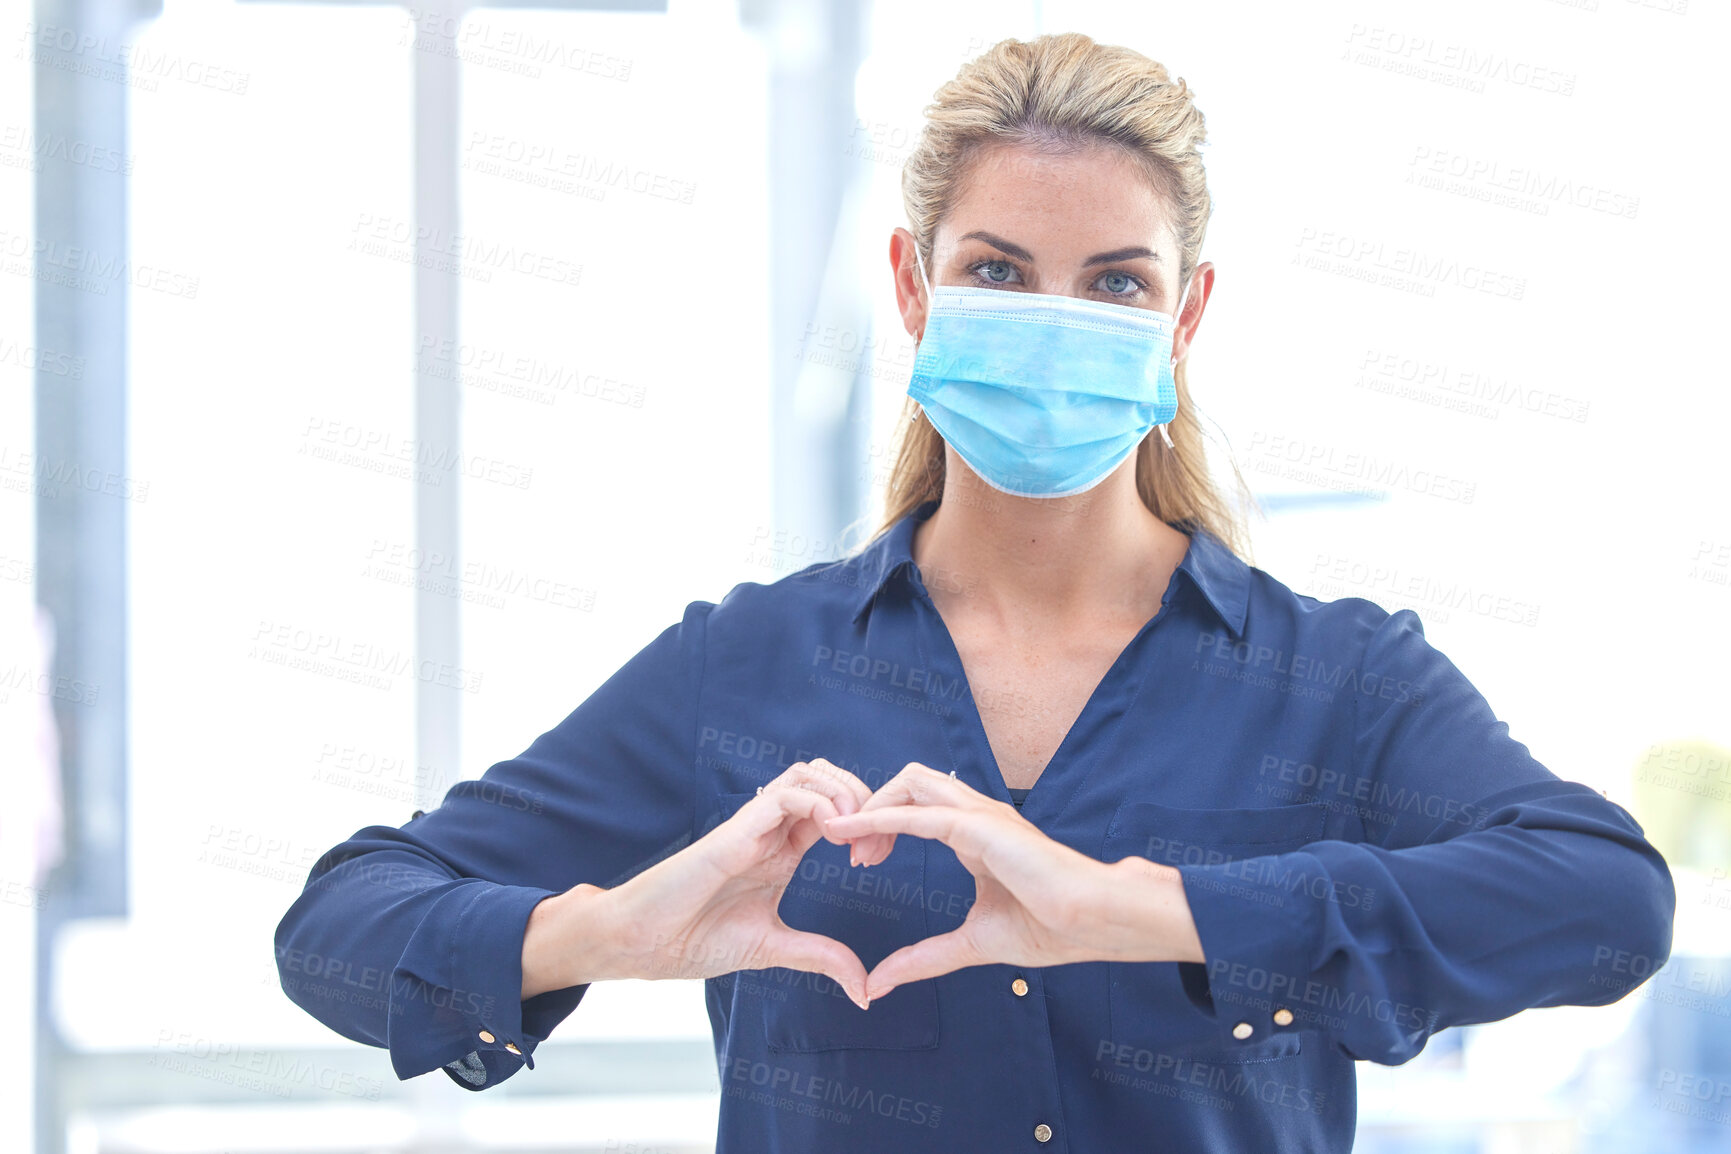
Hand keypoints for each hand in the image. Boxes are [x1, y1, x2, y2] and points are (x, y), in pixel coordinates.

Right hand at [593, 759, 888, 1008]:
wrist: (645, 944)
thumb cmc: (695, 939)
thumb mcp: (775, 948)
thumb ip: (821, 958)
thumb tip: (866, 991)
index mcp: (781, 852)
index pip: (833, 809)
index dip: (863, 822)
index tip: (875, 859)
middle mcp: (770, 831)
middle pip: (825, 778)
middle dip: (861, 796)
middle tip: (873, 841)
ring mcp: (753, 827)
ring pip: (807, 774)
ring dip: (842, 792)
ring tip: (855, 834)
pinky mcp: (736, 831)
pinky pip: (783, 795)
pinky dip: (817, 803)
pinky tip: (832, 835)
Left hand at [821, 763, 1203, 1000]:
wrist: (1092, 921)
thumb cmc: (1049, 928)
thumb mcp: (969, 944)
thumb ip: (923, 958)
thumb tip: (877, 985)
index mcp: (975, 835)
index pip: (917, 807)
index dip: (882, 827)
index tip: (863, 864)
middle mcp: (975, 814)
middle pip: (908, 783)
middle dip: (871, 809)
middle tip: (853, 856)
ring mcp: (980, 813)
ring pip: (912, 780)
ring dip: (873, 805)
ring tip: (849, 842)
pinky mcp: (982, 825)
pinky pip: (921, 811)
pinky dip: (881, 816)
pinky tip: (853, 830)